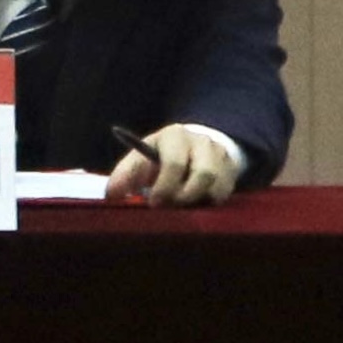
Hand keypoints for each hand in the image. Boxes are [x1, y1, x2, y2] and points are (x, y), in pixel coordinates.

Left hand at [104, 122, 242, 208]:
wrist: (195, 145)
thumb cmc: (162, 155)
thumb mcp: (142, 157)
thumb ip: (125, 175)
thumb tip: (111, 195)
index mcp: (174, 135)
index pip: (174, 163)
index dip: (164, 187)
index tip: (153, 202)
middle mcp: (201, 141)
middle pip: (202, 174)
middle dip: (184, 195)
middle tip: (169, 206)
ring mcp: (220, 155)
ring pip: (216, 186)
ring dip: (197, 200)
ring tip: (182, 204)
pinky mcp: (231, 170)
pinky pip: (224, 193)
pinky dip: (209, 202)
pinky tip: (196, 202)